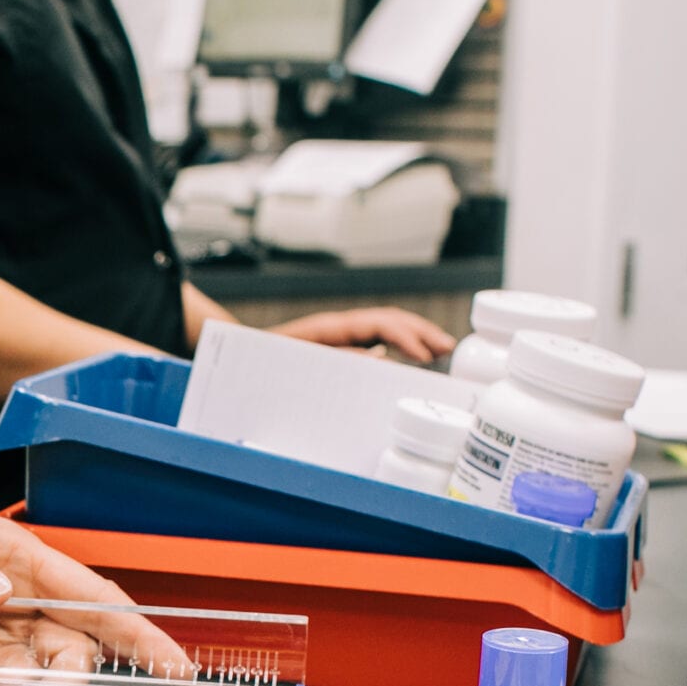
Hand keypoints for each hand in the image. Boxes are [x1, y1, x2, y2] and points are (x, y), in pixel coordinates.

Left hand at [269, 305, 456, 363]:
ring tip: (443, 350)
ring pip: (388, 328)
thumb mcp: (293, 365)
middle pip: (390, 320)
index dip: (404, 337)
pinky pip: (378, 341)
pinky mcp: (341, 347)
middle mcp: (339, 327)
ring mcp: (341, 335)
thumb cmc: (260, 363)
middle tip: (448, 350)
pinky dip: (402, 346)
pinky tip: (417, 356)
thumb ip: (332, 361)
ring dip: (418, 337)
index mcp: (328, 328)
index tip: (424, 355)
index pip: (378, 324)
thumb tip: (376, 358)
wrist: (237, 358)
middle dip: (422, 332)